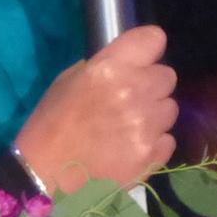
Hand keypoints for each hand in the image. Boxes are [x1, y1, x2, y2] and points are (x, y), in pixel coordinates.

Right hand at [15, 24, 177, 191]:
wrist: (46, 177)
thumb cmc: (51, 125)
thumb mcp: (68, 81)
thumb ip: (104, 67)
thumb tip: (130, 65)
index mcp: (110, 68)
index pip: (153, 39)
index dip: (148, 49)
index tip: (141, 60)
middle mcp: (134, 91)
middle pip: (167, 76)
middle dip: (152, 85)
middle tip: (130, 100)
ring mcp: (146, 125)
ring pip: (170, 108)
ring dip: (154, 115)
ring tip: (129, 127)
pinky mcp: (152, 154)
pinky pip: (168, 139)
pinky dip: (154, 143)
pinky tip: (131, 148)